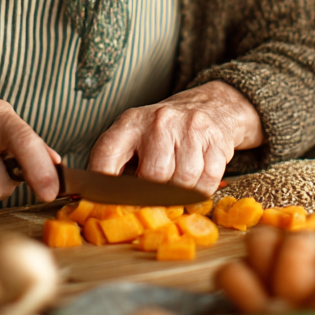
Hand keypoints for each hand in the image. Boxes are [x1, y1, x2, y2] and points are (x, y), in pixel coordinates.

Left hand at [87, 81, 262, 195]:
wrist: (208, 106)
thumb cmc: (163, 133)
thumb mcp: (134, 139)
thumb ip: (116, 168)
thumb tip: (98, 208)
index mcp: (130, 122)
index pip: (107, 154)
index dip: (104, 186)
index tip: (108, 205)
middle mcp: (159, 120)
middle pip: (153, 176)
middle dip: (153, 194)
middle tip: (154, 198)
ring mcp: (190, 127)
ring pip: (183, 181)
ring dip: (181, 193)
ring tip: (177, 185)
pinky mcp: (215, 139)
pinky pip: (208, 182)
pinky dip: (201, 191)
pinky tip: (196, 180)